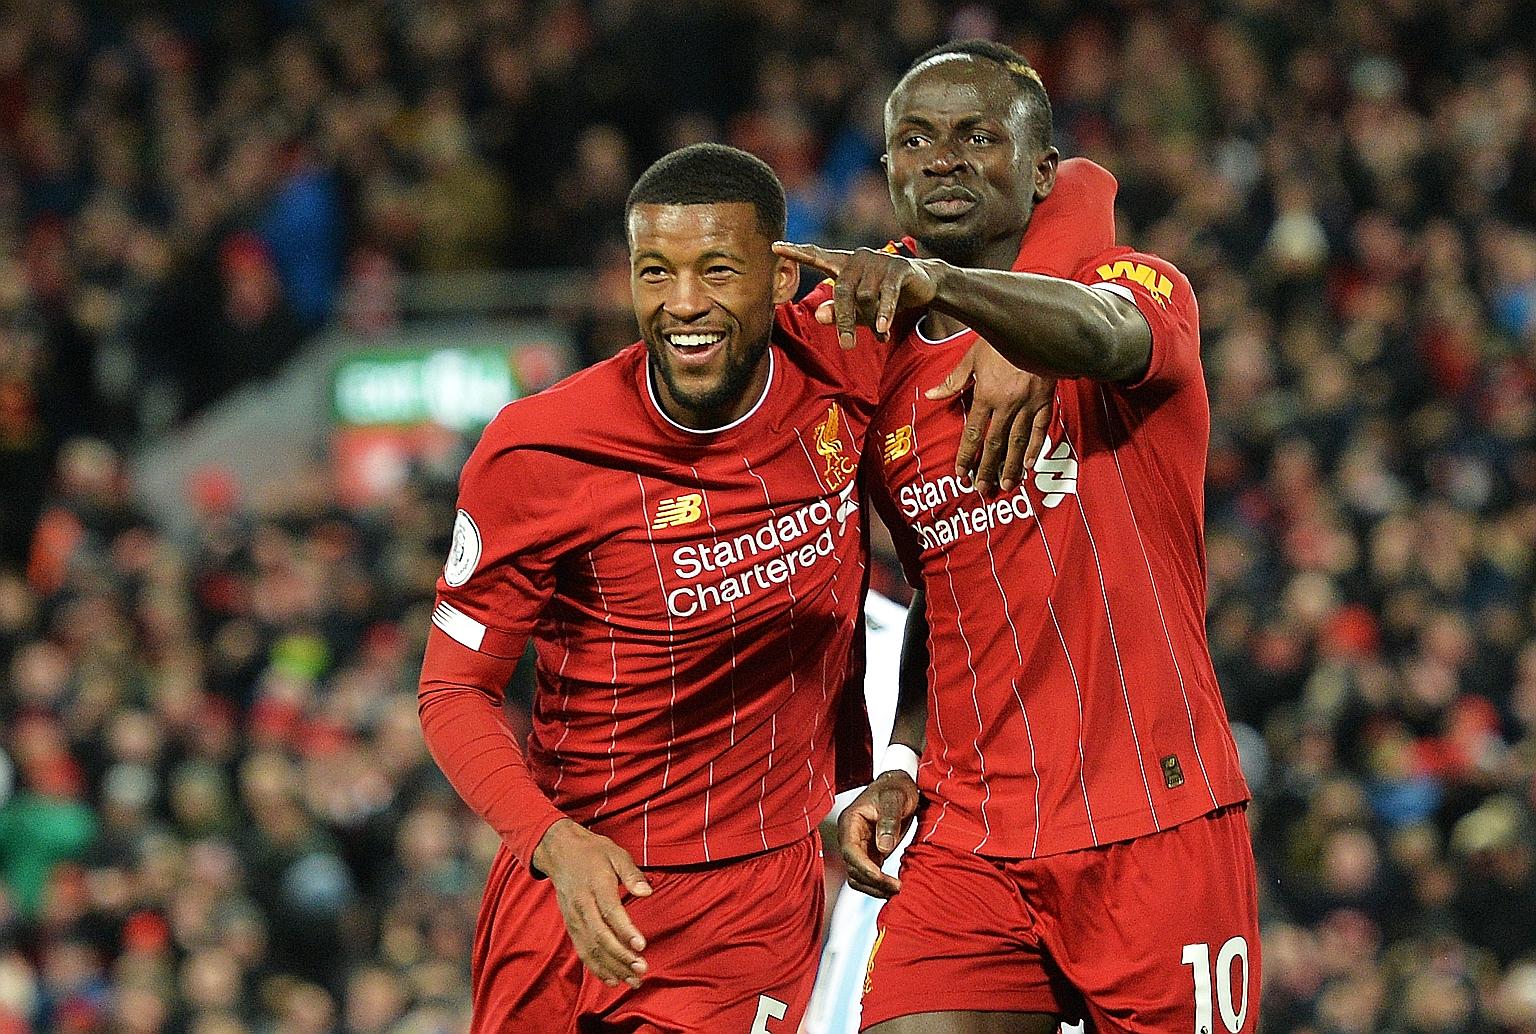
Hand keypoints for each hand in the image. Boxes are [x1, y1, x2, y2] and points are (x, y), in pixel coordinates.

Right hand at [531, 818, 652, 987]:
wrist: (560, 851)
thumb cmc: (594, 852)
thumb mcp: (616, 853)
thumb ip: (632, 874)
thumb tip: (647, 892)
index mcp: (595, 884)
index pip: (610, 911)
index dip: (625, 930)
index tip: (641, 946)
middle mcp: (582, 904)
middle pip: (601, 935)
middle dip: (621, 956)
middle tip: (642, 970)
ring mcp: (574, 917)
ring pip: (591, 948)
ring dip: (612, 967)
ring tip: (632, 981)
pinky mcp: (571, 926)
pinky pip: (582, 950)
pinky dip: (596, 968)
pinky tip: (612, 980)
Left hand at [773, 241, 940, 347]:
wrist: (922, 284)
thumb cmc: (882, 296)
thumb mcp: (858, 309)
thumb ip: (839, 312)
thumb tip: (820, 316)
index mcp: (843, 264)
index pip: (817, 256)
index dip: (797, 252)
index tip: (775, 246)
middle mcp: (858, 258)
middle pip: (842, 291)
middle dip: (843, 321)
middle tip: (847, 346)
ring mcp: (879, 261)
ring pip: (866, 297)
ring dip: (872, 320)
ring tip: (881, 335)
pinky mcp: (899, 268)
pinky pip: (888, 294)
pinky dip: (884, 314)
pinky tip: (883, 330)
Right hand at [837, 770, 919, 898]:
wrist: (899, 787)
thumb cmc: (896, 789)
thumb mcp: (894, 799)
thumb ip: (888, 822)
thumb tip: (883, 848)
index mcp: (850, 822)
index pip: (850, 850)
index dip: (864, 867)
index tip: (881, 876)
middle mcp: (850, 837)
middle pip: (853, 868)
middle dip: (873, 881)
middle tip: (897, 887)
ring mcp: (859, 848)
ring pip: (858, 877)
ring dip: (874, 888)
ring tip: (897, 890)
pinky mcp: (870, 855)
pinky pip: (868, 876)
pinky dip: (878, 886)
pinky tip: (893, 888)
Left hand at [926, 342, 1054, 494]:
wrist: (1037, 327)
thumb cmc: (1002, 340)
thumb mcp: (973, 356)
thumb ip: (954, 380)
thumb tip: (931, 396)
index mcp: (986, 394)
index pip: (973, 432)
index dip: (967, 455)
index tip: (961, 473)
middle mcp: (1007, 404)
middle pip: (995, 443)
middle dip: (988, 468)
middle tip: (982, 488)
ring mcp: (1028, 404)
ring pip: (1018, 441)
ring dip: (1011, 465)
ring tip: (1006, 484)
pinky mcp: (1045, 401)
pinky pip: (1040, 428)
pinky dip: (1035, 447)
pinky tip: (1029, 463)